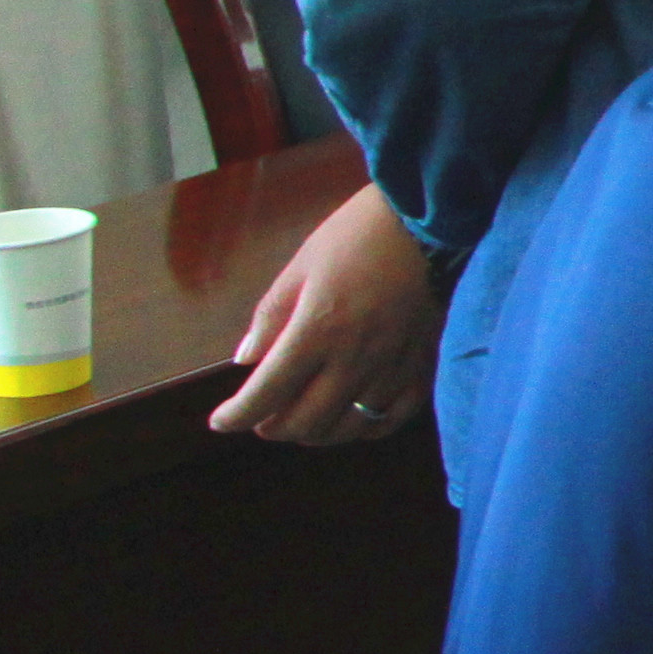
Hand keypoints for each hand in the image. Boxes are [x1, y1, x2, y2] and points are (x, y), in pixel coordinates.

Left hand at [212, 182, 443, 444]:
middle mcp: (353, 361)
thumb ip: (271, 317)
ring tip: (303, 420)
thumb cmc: (359, 235)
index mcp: (316, 332)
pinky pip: (393, 418)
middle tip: (262, 418)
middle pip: (304, 422)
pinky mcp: (422, 367)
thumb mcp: (301, 266)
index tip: (221, 421)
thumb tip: (247, 359)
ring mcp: (392, 369)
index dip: (236, 416)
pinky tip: (353, 420)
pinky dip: (366, 428)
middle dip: (272, 427)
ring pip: (347, 427)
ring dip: (316, 432)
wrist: (432, 221)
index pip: (265, 395)